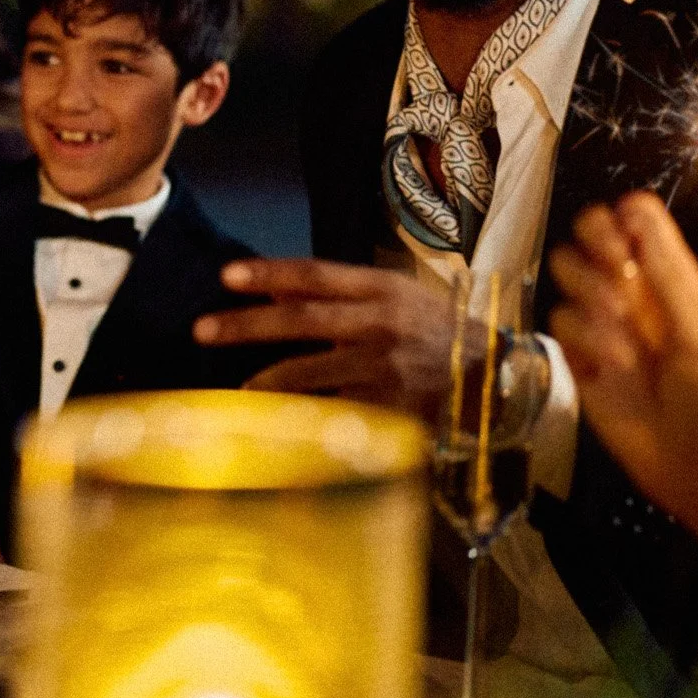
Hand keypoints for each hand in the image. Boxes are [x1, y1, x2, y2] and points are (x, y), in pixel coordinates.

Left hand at [195, 258, 454, 419]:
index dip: (268, 273)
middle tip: (201, 329)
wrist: (495, 378)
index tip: (226, 276)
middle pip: (303, 319)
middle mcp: (381, 321)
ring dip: (268, 380)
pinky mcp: (391, 406)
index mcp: (381, 288)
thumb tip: (269, 288)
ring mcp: (385, 365)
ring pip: (313, 371)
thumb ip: (334, 295)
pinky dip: (304, 417)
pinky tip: (279, 425)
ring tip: (239, 391)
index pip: (315, 274)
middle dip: (247, 325)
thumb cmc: (433, 332)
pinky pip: (335, 411)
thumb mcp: (391, 299)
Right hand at [547, 191, 697, 541]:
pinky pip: (559, 321)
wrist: (689, 462)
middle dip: (596, 245)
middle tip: (617, 269)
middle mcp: (628, 291)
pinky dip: (584, 336)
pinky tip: (610, 364)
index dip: (621, 217)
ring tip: (617, 321)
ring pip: (566, 273)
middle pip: (587, 235)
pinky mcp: (573, 354)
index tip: (626, 234)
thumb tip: (635, 207)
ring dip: (589, 288)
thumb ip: (668, 272)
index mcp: (666, 279)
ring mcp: (598, 321)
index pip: (632, 221)